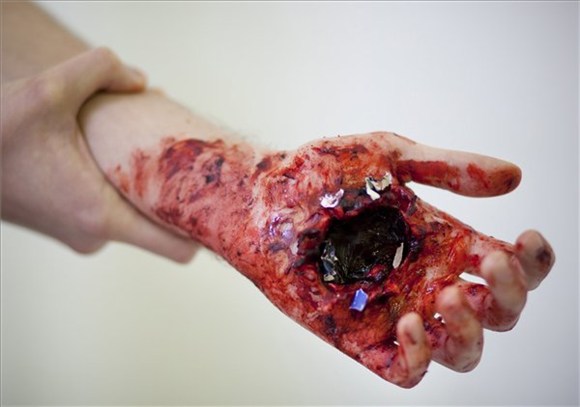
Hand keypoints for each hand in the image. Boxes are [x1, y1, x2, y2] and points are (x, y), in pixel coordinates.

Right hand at [1, 48, 195, 261]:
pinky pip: (113, 211)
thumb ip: (103, 70)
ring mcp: (80, 234)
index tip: (222, 206)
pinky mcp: (68, 225)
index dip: (205, 230)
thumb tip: (142, 82)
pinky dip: (122, 189)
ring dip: (145, 187)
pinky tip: (116, 158)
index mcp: (101, 215)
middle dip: (175, 194)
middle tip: (184, 158)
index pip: (178, 247)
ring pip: (135, 215)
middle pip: (161, 227)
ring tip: (145, 151)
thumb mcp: (49, 89)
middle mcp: (93, 234)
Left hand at [242, 133, 554, 386]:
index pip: (509, 265)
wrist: (262, 198)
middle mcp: (427, 279)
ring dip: (470, 333)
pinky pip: (406, 371)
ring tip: (447, 295)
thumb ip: (448, 168)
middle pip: (498, 313)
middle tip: (485, 267)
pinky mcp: (359, 335)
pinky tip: (408, 321)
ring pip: (461, 351)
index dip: (533, 262)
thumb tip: (516, 176)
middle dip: (509, 298)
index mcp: (442, 240)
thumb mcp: (389, 156)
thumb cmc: (320, 173)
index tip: (526, 238)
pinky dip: (419, 357)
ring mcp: (396, 310)